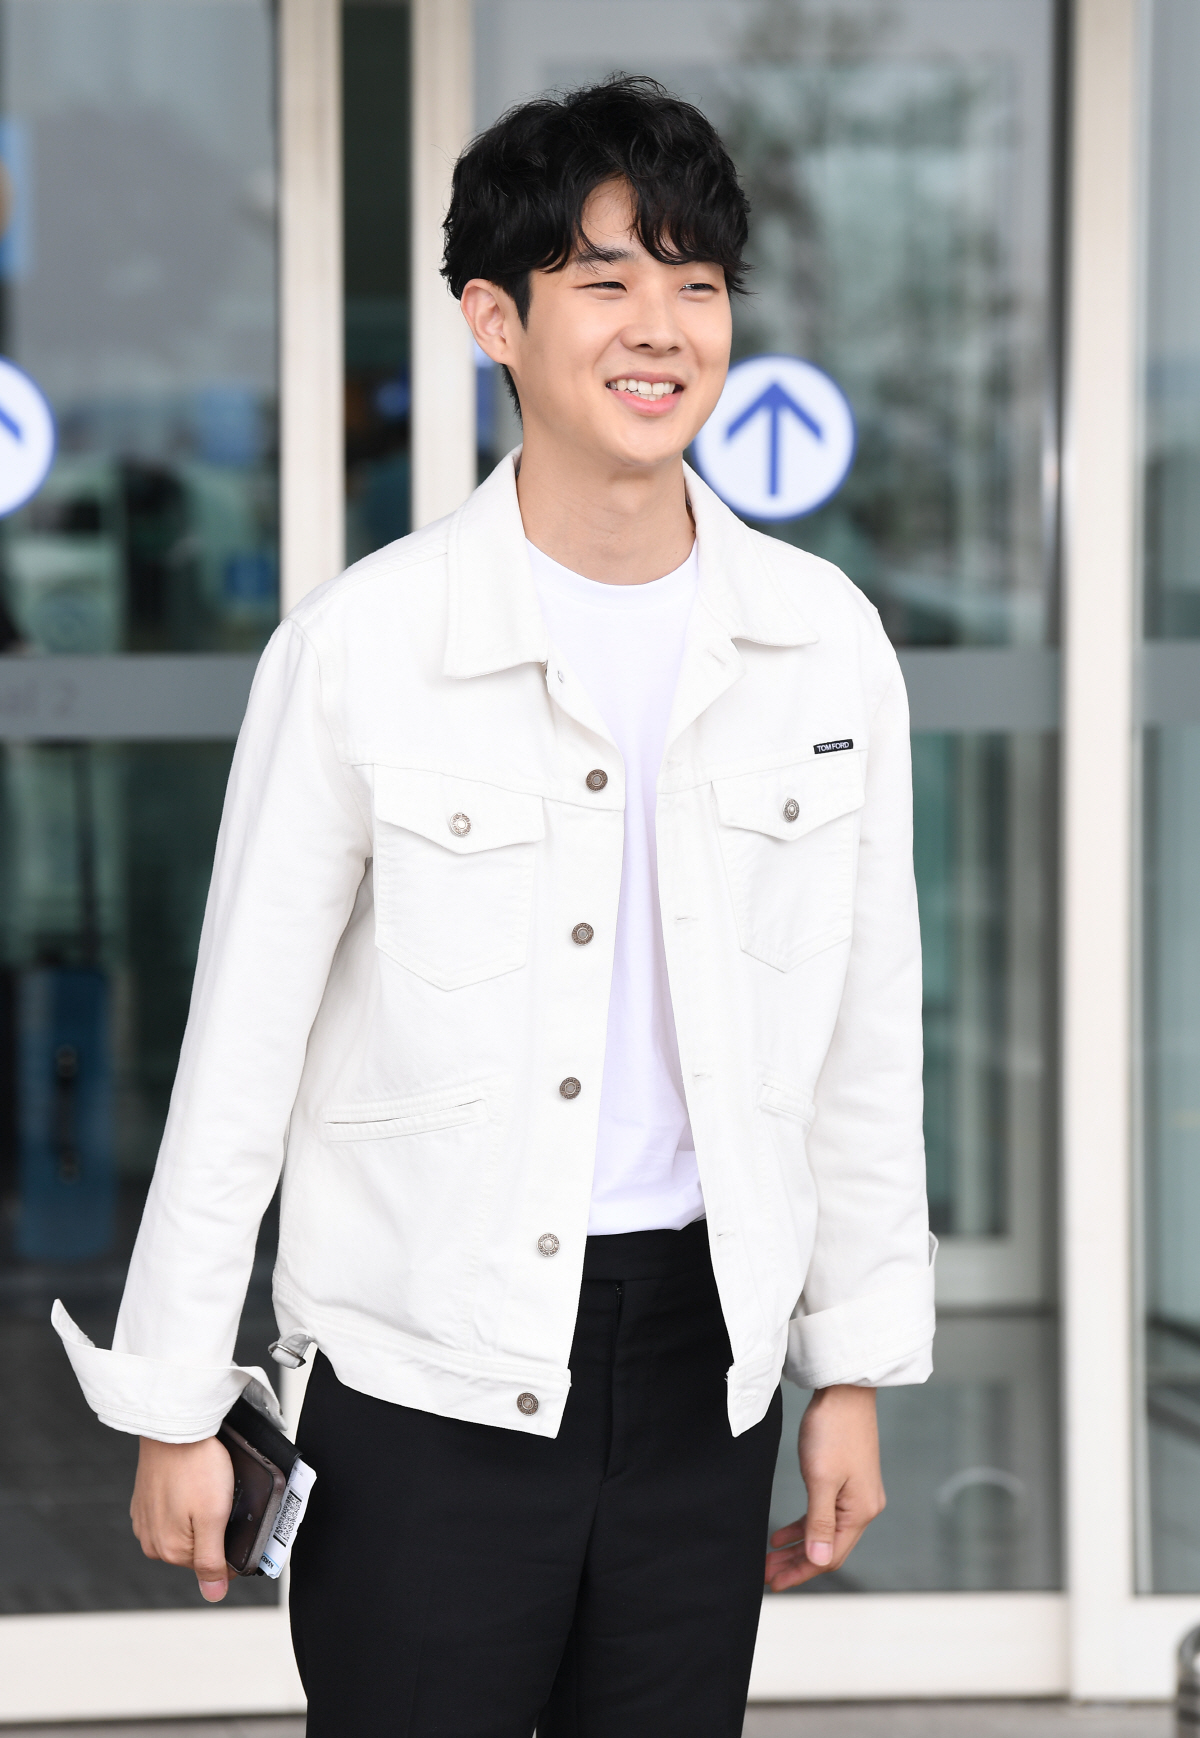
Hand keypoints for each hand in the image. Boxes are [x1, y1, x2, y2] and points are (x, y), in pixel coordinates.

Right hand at [131, 1435, 234, 1601]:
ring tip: (206, 1485)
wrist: (174, 1426)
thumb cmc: (197, 1466)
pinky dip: (184, 1501)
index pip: (211, 1564)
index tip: (234, 1516)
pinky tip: (192, 1482)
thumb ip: (212, 1560)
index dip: (229, 1542)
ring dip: (198, 1514)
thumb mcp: (214, 1517)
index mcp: (168, 1550)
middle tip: (221, 1495)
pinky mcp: (143, 1500)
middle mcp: (151, 1540)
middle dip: (213, 1527)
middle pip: (196, 1547)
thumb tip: (213, 1595)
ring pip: (184, 1529)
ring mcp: (144, 1519)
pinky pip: (170, 1511)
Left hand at [764, 1385, 884, 1591]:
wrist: (844, 1391)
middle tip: (766, 1573)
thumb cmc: (832, 1430)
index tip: (774, 1583)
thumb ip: (820, 1523)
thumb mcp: (821, 1479)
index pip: (830, 1556)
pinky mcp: (847, 1480)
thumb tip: (819, 1562)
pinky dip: (804, 1525)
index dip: (801, 1572)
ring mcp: (857, 1494)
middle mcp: (863, 1507)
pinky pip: (824, 1513)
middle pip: (828, 1548)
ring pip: (824, 1532)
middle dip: (796, 1563)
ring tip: (770, 1557)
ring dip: (797, 1545)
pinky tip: (782, 1532)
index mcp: (860, 1511)